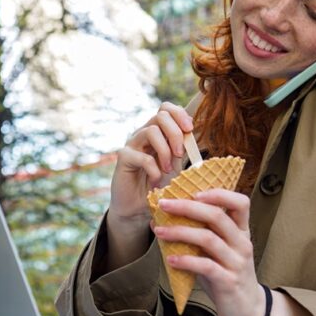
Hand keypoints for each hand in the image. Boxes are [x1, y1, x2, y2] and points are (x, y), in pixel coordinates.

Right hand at [109, 103, 194, 231]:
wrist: (138, 207)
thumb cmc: (159, 185)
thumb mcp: (176, 164)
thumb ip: (182, 148)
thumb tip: (192, 134)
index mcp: (158, 132)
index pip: (166, 108)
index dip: (179, 114)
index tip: (190, 129)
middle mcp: (143, 133)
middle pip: (160, 115)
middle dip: (175, 134)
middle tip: (180, 154)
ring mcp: (132, 144)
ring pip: (151, 131)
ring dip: (165, 151)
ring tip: (168, 170)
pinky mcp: (123, 158)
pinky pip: (141, 156)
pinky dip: (154, 169)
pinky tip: (156, 180)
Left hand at [153, 189, 267, 315]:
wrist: (247, 310)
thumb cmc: (226, 275)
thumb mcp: (214, 253)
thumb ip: (195, 236)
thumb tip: (158, 220)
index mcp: (241, 231)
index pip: (240, 203)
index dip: (218, 193)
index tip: (193, 192)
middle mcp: (242, 243)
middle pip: (217, 216)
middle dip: (187, 207)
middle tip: (164, 204)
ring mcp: (237, 262)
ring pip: (209, 239)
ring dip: (181, 232)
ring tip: (160, 232)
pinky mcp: (228, 281)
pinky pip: (206, 266)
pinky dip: (186, 261)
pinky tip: (170, 260)